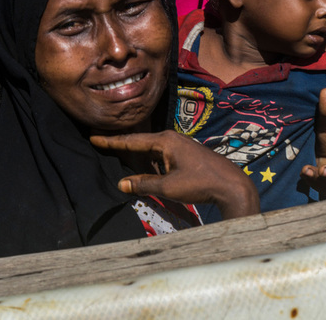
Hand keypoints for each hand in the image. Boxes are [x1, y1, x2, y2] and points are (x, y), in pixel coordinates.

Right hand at [91, 131, 259, 219]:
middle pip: (140, 144)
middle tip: (100, 143)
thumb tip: (121, 183)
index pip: (132, 140)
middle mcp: (172, 139)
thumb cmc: (201, 183)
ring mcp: (180, 147)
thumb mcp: (169, 187)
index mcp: (165, 141)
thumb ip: (144, 184)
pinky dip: (150, 163)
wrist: (231, 185)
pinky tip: (143, 171)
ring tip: (116, 156)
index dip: (111, 141)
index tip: (94, 137)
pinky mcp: (186, 156)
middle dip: (121, 146)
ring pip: (151, 152)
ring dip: (136, 157)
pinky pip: (161, 157)